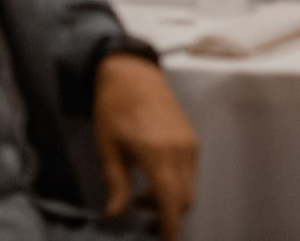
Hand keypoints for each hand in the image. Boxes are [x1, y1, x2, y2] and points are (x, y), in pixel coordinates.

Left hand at [93, 53, 198, 238]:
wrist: (132, 73)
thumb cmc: (113, 108)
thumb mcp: (108, 148)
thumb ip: (116, 184)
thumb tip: (115, 215)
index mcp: (157, 152)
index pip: (171, 200)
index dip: (169, 226)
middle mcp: (180, 149)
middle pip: (185, 198)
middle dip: (168, 218)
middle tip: (144, 225)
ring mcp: (189, 142)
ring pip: (189, 186)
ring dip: (170, 201)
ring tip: (140, 199)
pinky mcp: (191, 138)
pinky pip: (189, 172)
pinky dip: (175, 185)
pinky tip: (152, 180)